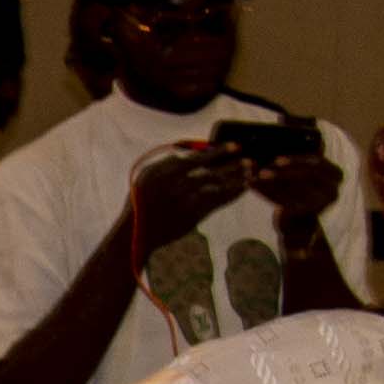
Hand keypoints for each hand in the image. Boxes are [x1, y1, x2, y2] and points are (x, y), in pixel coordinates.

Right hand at [125, 136, 257, 247]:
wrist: (133, 236)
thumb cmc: (141, 205)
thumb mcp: (146, 180)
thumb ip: (167, 165)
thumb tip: (190, 153)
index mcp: (160, 172)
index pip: (195, 158)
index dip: (217, 152)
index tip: (234, 146)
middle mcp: (171, 185)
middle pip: (209, 171)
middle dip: (232, 164)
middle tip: (249, 159)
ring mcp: (181, 201)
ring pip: (216, 186)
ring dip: (236, 178)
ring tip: (251, 172)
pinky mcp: (189, 216)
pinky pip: (216, 202)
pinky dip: (232, 194)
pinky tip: (243, 188)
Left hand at [251, 137, 344, 223]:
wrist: (301, 217)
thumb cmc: (302, 183)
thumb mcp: (305, 166)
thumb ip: (300, 149)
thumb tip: (282, 122)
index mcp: (334, 174)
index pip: (317, 164)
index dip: (297, 161)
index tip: (277, 160)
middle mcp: (331, 189)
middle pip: (305, 178)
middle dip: (281, 173)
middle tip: (261, 171)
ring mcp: (318, 204)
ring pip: (292, 191)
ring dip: (270, 184)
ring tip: (253, 177)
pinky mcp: (302, 214)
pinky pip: (283, 202)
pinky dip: (266, 193)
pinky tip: (252, 186)